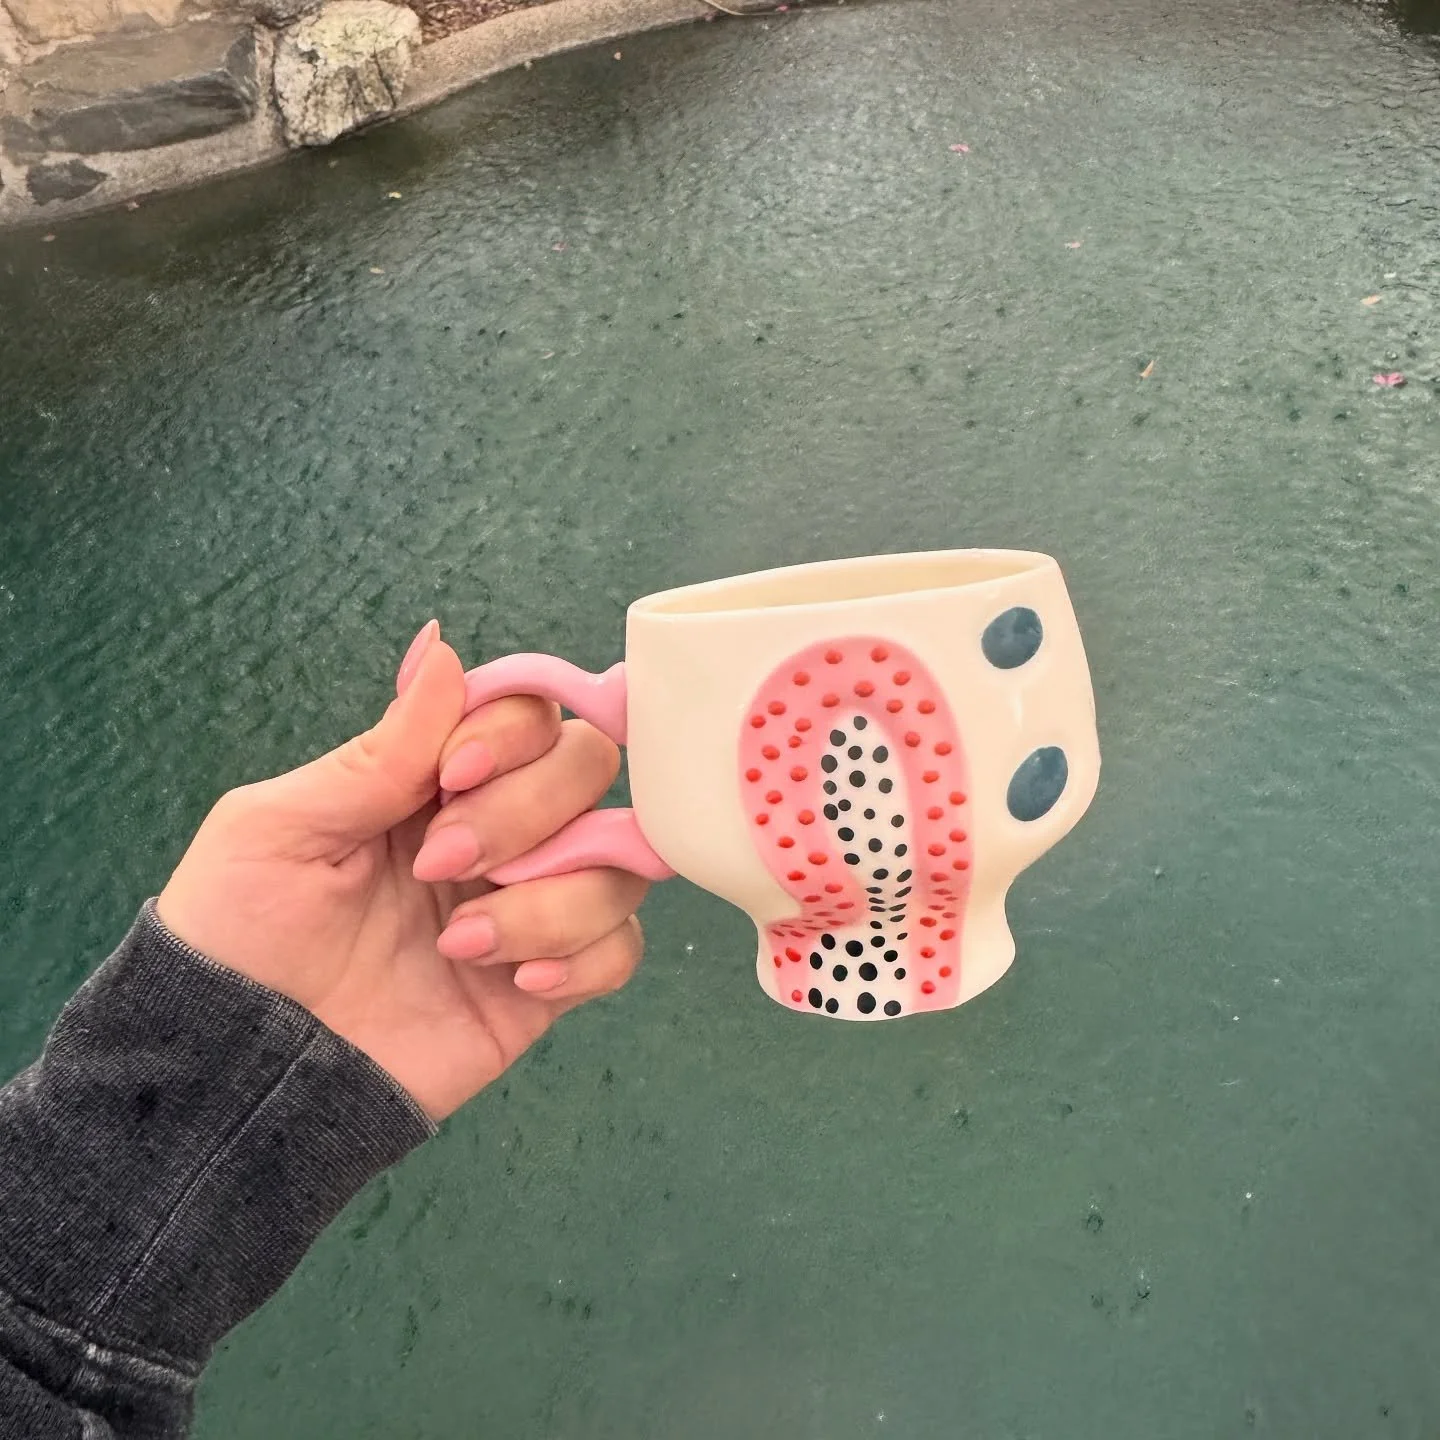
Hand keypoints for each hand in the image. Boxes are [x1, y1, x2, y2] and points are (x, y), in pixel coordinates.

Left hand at [157, 623, 646, 1119]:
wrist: (242, 1070)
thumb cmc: (238, 934)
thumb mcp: (280, 827)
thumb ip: (378, 752)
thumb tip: (442, 647)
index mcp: (432, 781)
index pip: (529, 713)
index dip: (512, 732)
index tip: (453, 775)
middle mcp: (495, 833)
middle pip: (589, 770)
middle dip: (529, 812)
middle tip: (440, 865)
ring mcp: (525, 907)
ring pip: (617, 862)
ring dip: (548, 900)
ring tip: (459, 944)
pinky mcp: (544, 987)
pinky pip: (620, 950)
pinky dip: (583, 958)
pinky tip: (513, 982)